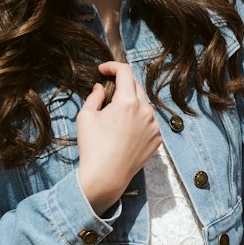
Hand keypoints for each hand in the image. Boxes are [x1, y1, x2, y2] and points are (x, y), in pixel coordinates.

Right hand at [76, 61, 162, 213]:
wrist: (106, 178)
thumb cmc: (93, 147)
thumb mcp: (86, 117)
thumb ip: (94, 97)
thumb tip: (100, 88)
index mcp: (127, 102)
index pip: (125, 71)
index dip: (112, 66)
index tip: (103, 70)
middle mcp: (145, 111)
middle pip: (136, 86)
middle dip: (122, 84)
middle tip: (108, 91)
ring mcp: (154, 126)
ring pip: (144, 103)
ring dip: (131, 102)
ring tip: (116, 114)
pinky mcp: (157, 139)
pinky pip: (149, 121)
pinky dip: (139, 118)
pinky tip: (125, 129)